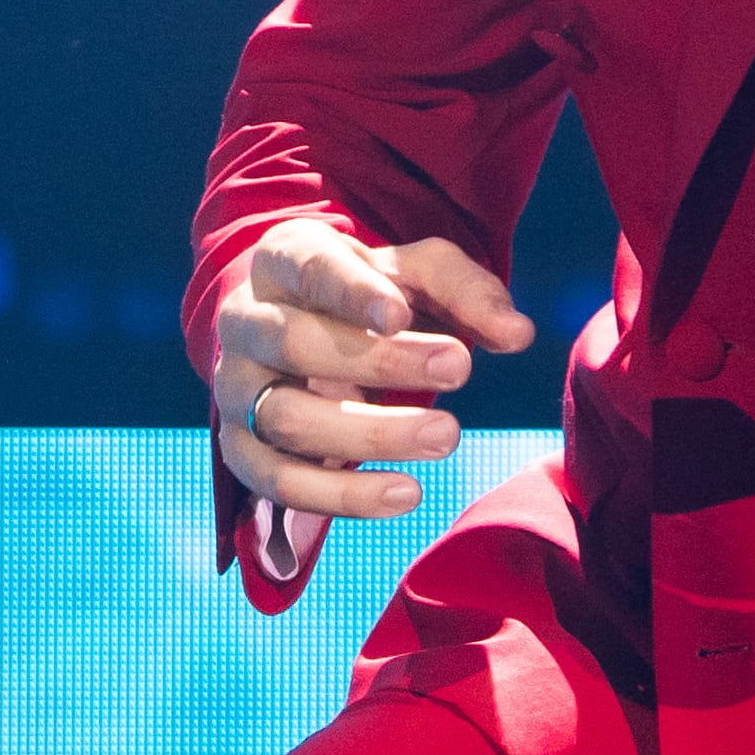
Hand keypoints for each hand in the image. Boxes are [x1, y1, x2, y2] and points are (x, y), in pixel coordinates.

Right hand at [211, 222, 534, 524]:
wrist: (300, 330)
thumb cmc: (369, 293)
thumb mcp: (418, 272)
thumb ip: (467, 292)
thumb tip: (519, 335)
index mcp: (284, 259)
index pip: (311, 269)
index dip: (352, 294)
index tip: (400, 315)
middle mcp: (246, 322)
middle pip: (296, 344)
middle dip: (379, 362)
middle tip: (460, 367)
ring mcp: (235, 389)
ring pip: (286, 418)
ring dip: (369, 434)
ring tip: (447, 435)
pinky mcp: (240, 449)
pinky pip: (280, 482)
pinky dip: (342, 495)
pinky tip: (406, 492)